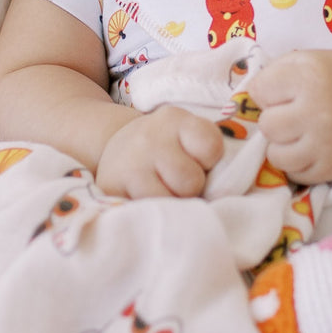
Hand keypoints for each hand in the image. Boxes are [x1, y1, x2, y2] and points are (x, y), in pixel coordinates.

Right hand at [95, 105, 224, 198]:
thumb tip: (220, 192)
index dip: (210, 162)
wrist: (119, 148)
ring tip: (164, 190)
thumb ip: (208, 154)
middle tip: (179, 181)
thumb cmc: (169, 148)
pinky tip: (147, 199)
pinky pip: (146, 212)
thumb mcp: (188, 137)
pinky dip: (152, 211)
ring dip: (172, 203)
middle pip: (191, 182)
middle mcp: (150, 137)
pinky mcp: (112, 186)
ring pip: (169, 201)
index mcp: (176, 120)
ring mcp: (130, 162)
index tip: (201, 161)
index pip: (211, 147)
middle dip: (192, 188)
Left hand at [248, 50, 331, 184]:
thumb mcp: (302, 60)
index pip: (259, 92)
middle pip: (267, 126)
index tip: (285, 91)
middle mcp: (318, 112)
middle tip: (292, 113)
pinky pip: (294, 174)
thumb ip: (269, 76)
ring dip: (282, 145)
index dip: (268, 91)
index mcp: (309, 78)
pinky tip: (309, 146)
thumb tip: (242, 104)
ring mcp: (326, 143)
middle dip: (275, 119)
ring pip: (276, 156)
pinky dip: (297, 162)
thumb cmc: (330, 75)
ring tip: (299, 132)